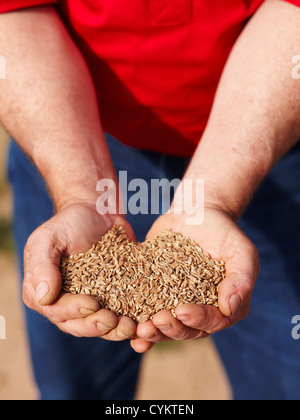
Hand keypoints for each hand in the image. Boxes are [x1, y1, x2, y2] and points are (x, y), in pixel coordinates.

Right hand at [23, 203, 136, 340]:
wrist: (97, 213)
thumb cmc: (68, 223)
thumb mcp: (48, 237)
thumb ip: (41, 265)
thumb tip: (43, 297)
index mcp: (42, 293)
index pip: (56, 310)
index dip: (73, 311)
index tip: (91, 304)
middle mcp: (64, 303)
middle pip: (77, 325)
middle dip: (95, 325)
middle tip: (111, 319)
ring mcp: (88, 303)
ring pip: (99, 326)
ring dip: (113, 330)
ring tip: (129, 326)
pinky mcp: (111, 299)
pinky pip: (119, 315)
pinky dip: (129, 320)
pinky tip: (141, 321)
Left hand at [131, 208, 259, 352]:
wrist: (196, 215)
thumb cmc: (223, 232)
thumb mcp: (241, 251)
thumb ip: (241, 279)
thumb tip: (229, 308)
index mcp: (226, 305)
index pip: (214, 320)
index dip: (198, 319)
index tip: (182, 311)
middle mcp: (202, 310)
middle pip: (188, 330)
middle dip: (172, 329)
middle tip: (157, 321)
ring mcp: (177, 304)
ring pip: (167, 327)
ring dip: (154, 332)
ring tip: (141, 329)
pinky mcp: (157, 294)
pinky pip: (148, 312)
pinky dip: (138, 323)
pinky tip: (128, 328)